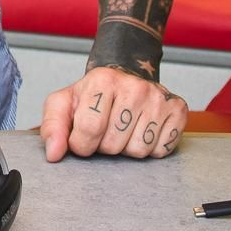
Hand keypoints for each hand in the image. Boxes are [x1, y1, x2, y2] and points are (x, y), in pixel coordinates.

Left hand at [40, 65, 188, 161]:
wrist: (126, 77)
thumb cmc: (94, 95)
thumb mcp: (64, 103)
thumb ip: (52, 126)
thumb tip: (54, 154)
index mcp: (102, 80)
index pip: (88, 130)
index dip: (80, 143)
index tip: (82, 137)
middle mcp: (134, 86)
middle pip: (113, 145)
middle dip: (104, 146)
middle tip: (106, 129)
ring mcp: (158, 98)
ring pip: (138, 151)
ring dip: (127, 148)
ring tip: (124, 129)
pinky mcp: (178, 110)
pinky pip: (161, 150)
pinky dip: (150, 148)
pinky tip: (143, 130)